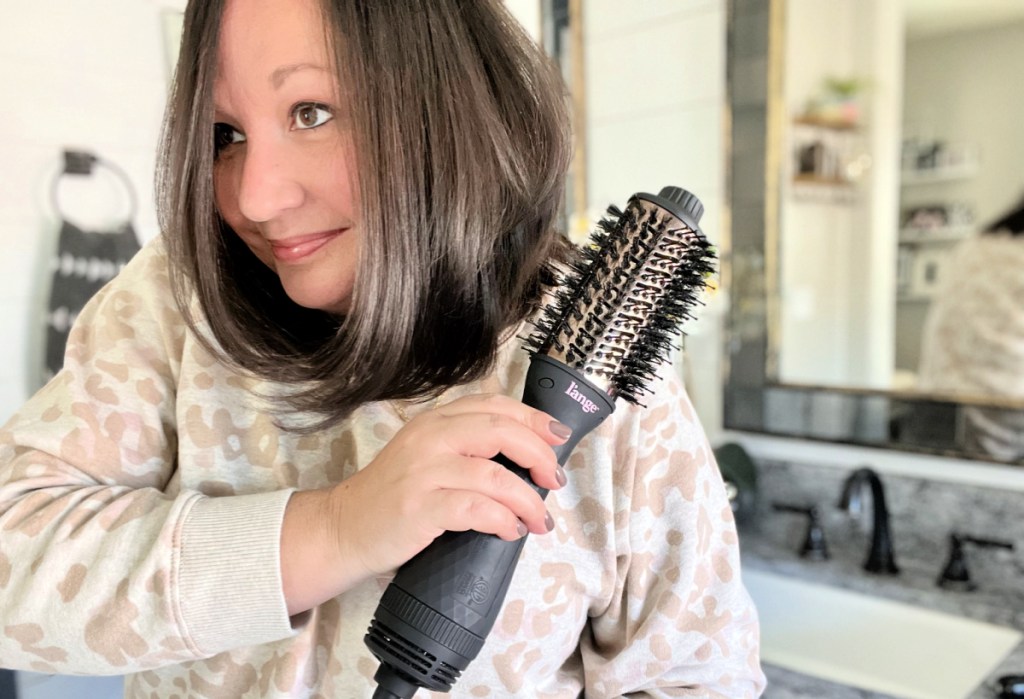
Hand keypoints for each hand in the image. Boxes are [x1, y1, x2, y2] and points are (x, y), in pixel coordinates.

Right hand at [328, 393, 569, 579]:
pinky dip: (502, 520)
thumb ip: (468, 447)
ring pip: (494, 475)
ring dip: (527, 500)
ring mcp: (423, 471)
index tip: (559, 439)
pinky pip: (475, 508)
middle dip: (539, 455)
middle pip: (501, 431)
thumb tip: (530, 459)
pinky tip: (510, 531)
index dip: (534, 419)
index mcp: (436, 421)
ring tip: (539, 520)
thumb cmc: (396, 496)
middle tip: (555, 480)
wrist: (345, 527)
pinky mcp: (419, 507)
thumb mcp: (429, 456)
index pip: (494, 405)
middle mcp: (430, 438)